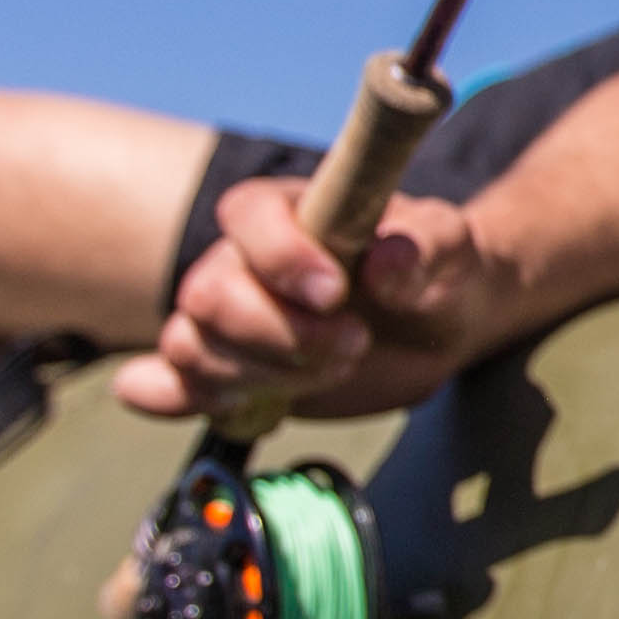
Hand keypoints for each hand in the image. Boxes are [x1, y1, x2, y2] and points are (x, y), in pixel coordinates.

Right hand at [113, 176, 491, 422]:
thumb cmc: (435, 268)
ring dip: (262, 375)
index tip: (335, 293)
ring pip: (191, 346)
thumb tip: (388, 259)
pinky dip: (176, 400)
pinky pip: (167, 384)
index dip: (280, 256)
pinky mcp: (226, 369)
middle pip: (208, 295)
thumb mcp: (450, 246)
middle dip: (280, 334)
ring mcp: (228, 318)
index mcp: (291, 210)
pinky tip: (229, 408)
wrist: (432, 323)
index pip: (246, 214)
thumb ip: (427, 244)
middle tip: (355, 344)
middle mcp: (243, 259)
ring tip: (337, 368)